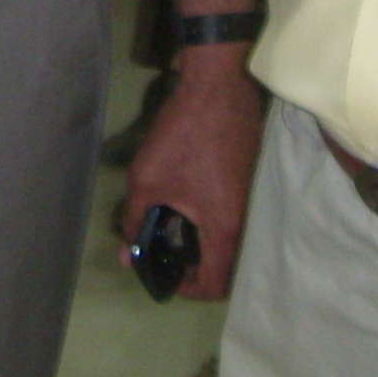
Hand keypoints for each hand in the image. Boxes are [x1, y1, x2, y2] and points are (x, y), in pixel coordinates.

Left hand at [118, 53, 264, 303]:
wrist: (217, 86)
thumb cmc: (182, 136)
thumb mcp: (146, 180)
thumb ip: (135, 221)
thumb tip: (126, 253)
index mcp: (224, 228)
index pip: (215, 285)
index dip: (186, 290)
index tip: (164, 275)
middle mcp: (246, 221)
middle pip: (224, 266)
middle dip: (192, 267)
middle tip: (164, 252)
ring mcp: (251, 201)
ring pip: (227, 240)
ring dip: (201, 242)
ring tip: (170, 226)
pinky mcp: (248, 182)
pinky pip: (231, 217)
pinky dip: (209, 221)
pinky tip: (186, 203)